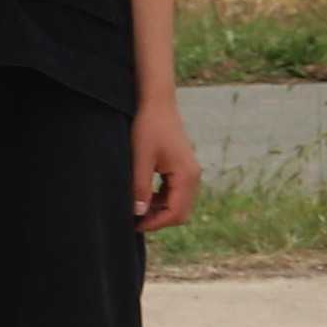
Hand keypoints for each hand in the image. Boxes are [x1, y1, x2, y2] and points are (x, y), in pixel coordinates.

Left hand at [131, 99, 199, 232]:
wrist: (155, 102)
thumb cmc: (147, 126)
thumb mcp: (139, 158)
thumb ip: (140, 186)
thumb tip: (138, 212)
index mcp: (187, 176)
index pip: (176, 213)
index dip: (155, 223)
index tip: (133, 224)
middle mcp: (193, 176)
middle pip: (180, 211)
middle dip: (157, 219)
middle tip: (132, 219)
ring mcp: (189, 171)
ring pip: (177, 202)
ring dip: (158, 208)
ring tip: (134, 207)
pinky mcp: (181, 166)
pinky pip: (174, 191)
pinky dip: (160, 197)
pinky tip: (142, 193)